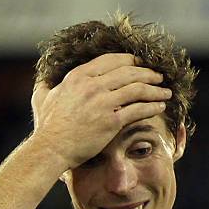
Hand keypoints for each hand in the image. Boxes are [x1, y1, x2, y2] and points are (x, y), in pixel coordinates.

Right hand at [31, 53, 170, 170]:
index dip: (129, 61)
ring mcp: (103, 102)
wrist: (51, 148)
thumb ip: (45, 88)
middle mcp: (92, 85)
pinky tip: (160, 106)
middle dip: (147, 73)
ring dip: (155, 89)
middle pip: (129, 72)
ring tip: (166, 91)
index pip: (111, 60)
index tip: (139, 64)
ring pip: (137, 89)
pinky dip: (152, 106)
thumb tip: (43, 84)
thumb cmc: (47, 127)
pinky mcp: (112, 121)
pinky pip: (138, 109)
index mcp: (78, 76)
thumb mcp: (42, 99)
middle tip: (159, 76)